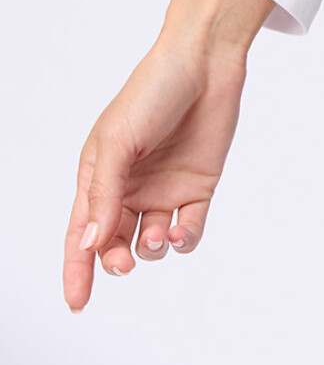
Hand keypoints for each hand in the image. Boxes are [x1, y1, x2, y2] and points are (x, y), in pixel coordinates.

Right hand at [63, 0, 273, 311]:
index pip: (82, 233)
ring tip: (158, 231)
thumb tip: (90, 245)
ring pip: (150, 242)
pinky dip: (182, 238)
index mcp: (100, 176)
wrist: (206, 61)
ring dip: (151, 248)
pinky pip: (187, 229)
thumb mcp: (118, 142)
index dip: (76, 271)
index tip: (76, 303)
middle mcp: (130, 187)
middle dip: (115, 261)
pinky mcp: (197, 187)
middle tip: (123, 262)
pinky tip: (179, 230)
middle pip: (115, 244)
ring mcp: (164, 188)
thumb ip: (104, 195)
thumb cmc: (152, 90)